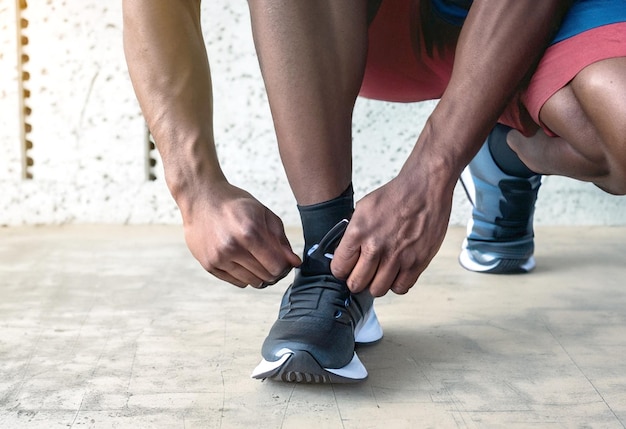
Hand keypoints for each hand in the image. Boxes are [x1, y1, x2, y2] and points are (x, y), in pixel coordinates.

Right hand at [180, 181, 300, 287]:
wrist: (201, 199)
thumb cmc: (235, 204)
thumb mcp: (263, 213)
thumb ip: (281, 239)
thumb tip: (295, 263)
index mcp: (250, 232)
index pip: (277, 266)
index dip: (286, 265)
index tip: (285, 260)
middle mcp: (232, 247)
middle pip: (266, 277)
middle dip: (275, 271)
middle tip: (272, 259)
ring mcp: (218, 258)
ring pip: (252, 282)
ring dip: (260, 274)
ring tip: (257, 258)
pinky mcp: (209, 265)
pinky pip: (237, 282)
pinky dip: (245, 275)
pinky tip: (242, 259)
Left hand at [331, 173, 452, 296]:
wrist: (425, 188)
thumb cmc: (396, 196)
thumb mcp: (363, 208)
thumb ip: (352, 233)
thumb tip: (344, 253)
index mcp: (358, 231)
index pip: (339, 268)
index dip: (341, 270)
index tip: (346, 268)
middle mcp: (376, 246)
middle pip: (356, 284)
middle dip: (356, 281)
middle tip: (361, 274)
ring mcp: (397, 256)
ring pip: (377, 290)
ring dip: (376, 284)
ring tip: (379, 273)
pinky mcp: (417, 262)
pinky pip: (400, 288)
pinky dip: (396, 284)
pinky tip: (396, 272)